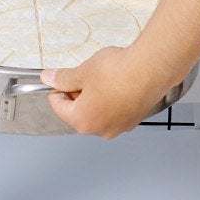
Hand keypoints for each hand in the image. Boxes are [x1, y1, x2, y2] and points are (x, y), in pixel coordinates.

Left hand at [40, 46, 178, 138]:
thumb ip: (63, 78)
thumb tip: (50, 78)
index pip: (59, 108)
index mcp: (83, 121)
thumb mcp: (82, 72)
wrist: (150, 70)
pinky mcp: (135, 119)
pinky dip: (112, 100)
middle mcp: (101, 130)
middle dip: (77, 95)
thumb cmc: (117, 73)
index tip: (59, 79)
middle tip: (81, 75)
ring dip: (95, 98)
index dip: (57, 90)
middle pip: (79, 113)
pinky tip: (116, 84)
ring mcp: (120, 127)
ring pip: (98, 113)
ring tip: (101, 78)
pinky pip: (116, 112)